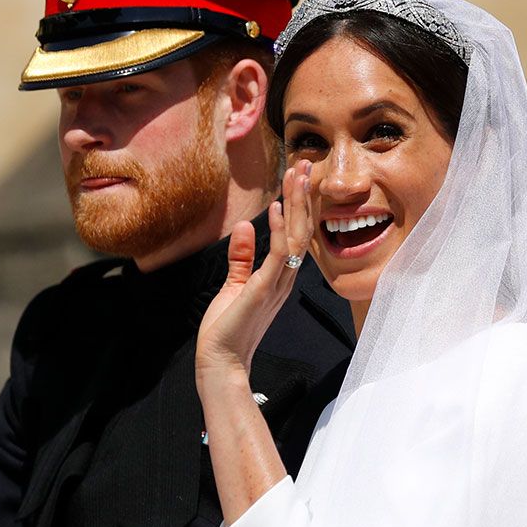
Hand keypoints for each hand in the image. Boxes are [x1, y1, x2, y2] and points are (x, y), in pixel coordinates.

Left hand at [196, 160, 314, 391]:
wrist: (221, 361)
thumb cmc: (227, 329)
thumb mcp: (234, 285)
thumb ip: (241, 257)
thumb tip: (244, 226)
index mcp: (280, 276)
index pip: (294, 233)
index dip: (298, 204)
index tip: (297, 176)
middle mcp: (285, 278)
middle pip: (301, 229)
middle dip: (303, 196)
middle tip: (305, 165)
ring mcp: (278, 283)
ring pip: (296, 236)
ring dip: (297, 204)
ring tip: (298, 175)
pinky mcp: (265, 289)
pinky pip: (279, 254)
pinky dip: (279, 229)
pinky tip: (277, 207)